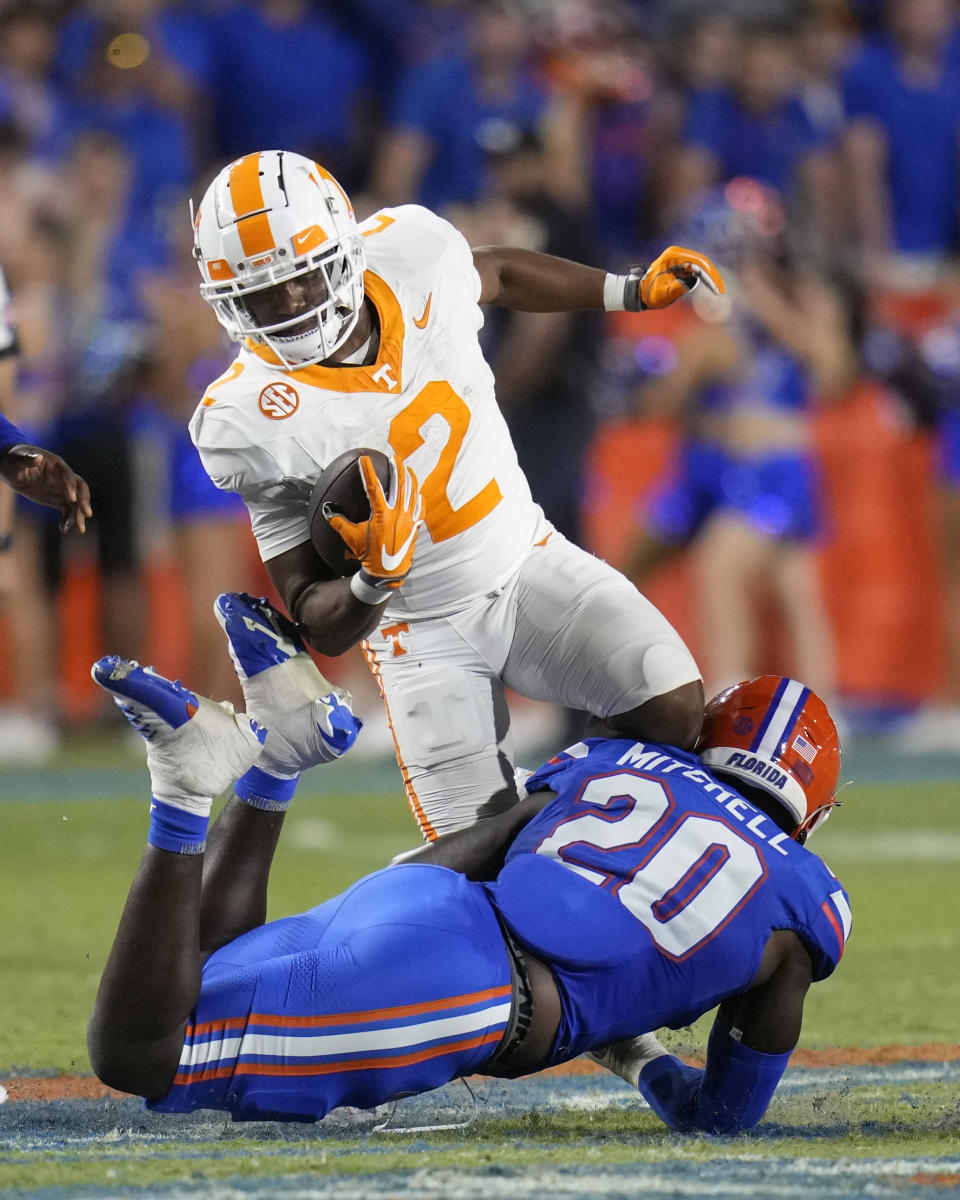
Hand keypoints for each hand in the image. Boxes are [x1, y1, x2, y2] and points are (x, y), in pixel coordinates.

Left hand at [0, 445, 91, 532]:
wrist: (12, 469)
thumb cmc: (14, 460)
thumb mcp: (16, 459)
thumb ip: (26, 459)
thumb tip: (38, 458)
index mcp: (56, 465)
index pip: (68, 475)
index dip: (71, 486)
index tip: (72, 499)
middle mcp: (63, 477)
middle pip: (80, 489)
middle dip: (84, 501)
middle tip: (87, 514)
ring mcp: (62, 489)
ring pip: (75, 503)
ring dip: (78, 515)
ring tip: (79, 529)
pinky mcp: (57, 499)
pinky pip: (66, 511)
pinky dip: (67, 520)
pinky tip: (64, 529)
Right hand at [326, 455, 421, 597]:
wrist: (387, 573)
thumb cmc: (368, 555)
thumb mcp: (351, 538)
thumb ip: (338, 522)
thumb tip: (327, 511)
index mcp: (381, 514)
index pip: (373, 487)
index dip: (368, 471)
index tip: (364, 459)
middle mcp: (397, 514)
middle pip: (399, 485)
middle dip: (397, 469)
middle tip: (394, 457)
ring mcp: (408, 520)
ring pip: (412, 494)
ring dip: (410, 479)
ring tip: (408, 469)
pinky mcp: (414, 528)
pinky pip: (419, 509)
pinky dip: (419, 499)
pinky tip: (418, 492)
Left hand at [636, 246, 724, 309]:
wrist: (639, 293)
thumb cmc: (648, 294)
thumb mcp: (662, 294)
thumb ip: (678, 287)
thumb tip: (694, 279)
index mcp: (672, 256)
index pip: (697, 262)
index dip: (709, 275)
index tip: (715, 288)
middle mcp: (677, 254)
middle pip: (702, 262)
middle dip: (713, 276)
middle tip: (720, 291)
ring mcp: (680, 258)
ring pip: (701, 265)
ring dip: (710, 277)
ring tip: (717, 291)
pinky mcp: (681, 264)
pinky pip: (697, 269)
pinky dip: (705, 278)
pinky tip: (711, 287)